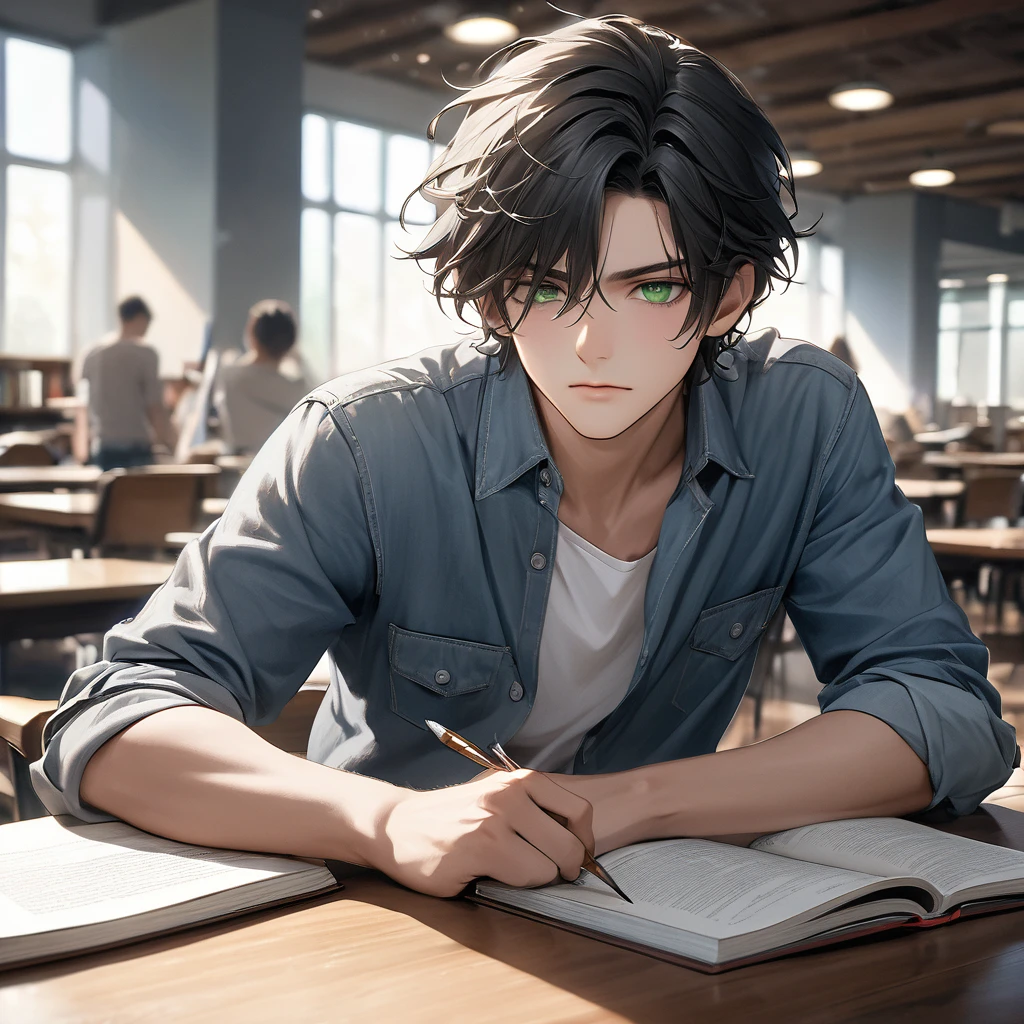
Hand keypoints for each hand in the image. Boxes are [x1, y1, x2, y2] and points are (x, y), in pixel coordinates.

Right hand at [372, 769, 593, 897]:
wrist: (397, 825)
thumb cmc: (451, 818)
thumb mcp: (495, 799)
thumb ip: (532, 811)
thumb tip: (578, 844)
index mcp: (520, 780)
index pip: (580, 811)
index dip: (585, 841)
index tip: (575, 856)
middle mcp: (511, 794)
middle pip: (571, 843)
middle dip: (568, 868)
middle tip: (553, 875)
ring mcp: (496, 819)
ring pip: (551, 865)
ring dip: (539, 878)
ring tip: (514, 872)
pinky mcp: (480, 847)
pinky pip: (525, 877)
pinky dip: (518, 885)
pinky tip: (493, 875)